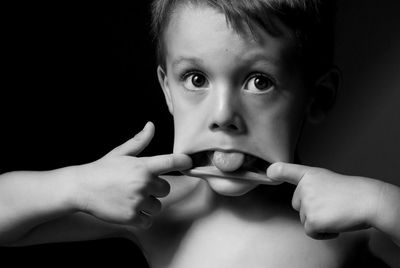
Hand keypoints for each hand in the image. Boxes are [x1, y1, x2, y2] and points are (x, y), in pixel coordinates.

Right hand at [72, 122, 191, 228]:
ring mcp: (138, 201)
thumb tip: (151, 125)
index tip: (189, 163)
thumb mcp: (121, 153)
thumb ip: (140, 141)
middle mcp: (144, 184)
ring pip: (157, 206)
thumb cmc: (103, 169)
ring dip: (148, 204)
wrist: (81, 188)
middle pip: (166, 189)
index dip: (184, 162)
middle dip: (155, 188)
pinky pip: (148, 220)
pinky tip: (129, 208)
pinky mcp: (131, 217)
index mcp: (143, 166)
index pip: (173, 162)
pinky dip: (141, 217)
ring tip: (131, 197)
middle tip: (138, 185)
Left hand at [267, 162, 383, 238]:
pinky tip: (335, 224)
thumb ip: (312, 187)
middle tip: (331, 206)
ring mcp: (307, 202)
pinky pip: (311, 232)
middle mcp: (304, 186)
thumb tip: (303, 201)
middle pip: (297, 205)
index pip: (287, 170)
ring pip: (305, 220)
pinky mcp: (312, 219)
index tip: (269, 172)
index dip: (276, 171)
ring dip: (319, 222)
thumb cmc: (353, 193)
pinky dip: (323, 233)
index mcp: (310, 175)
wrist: (368, 201)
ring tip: (336, 213)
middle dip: (312, 210)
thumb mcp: (328, 181)